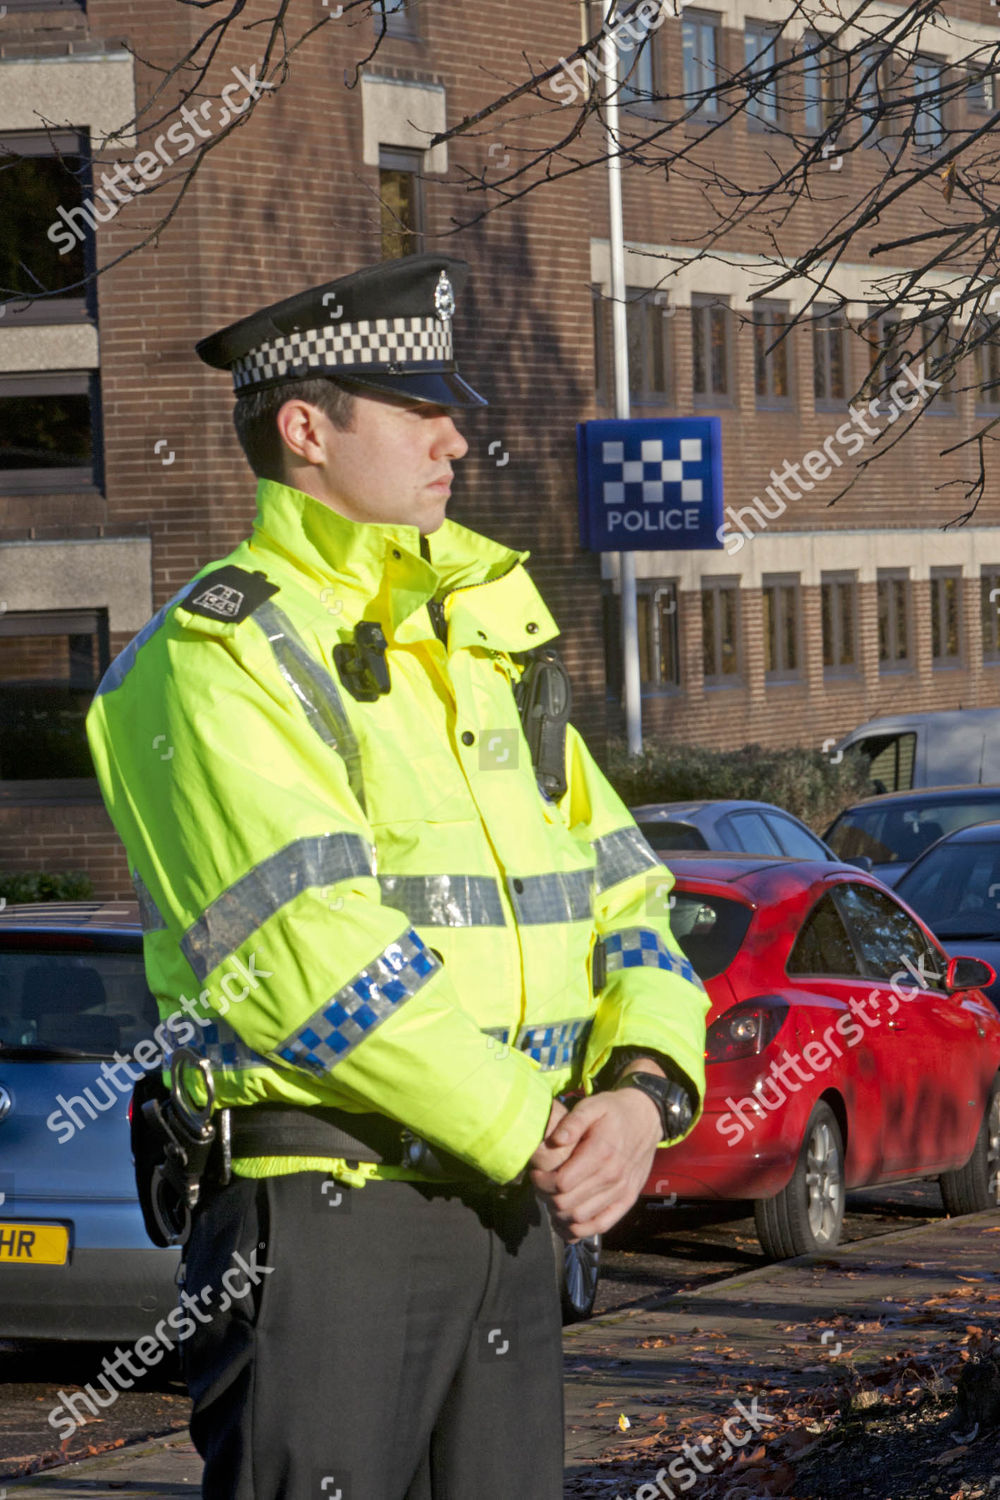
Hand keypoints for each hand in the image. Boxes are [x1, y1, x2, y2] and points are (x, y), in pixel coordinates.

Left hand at [529, 1086, 662, 1241]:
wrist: (647, 1119)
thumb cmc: (614, 1111)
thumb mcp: (593, 1105)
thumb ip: (572, 1122)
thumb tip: (555, 1140)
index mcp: (601, 1152)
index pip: (562, 1183)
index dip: (542, 1181)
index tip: (537, 1171)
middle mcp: (613, 1176)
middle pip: (567, 1204)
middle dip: (546, 1197)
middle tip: (542, 1185)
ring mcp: (621, 1191)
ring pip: (580, 1219)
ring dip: (559, 1214)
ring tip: (553, 1197)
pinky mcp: (627, 1201)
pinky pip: (601, 1226)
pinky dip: (580, 1230)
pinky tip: (566, 1222)